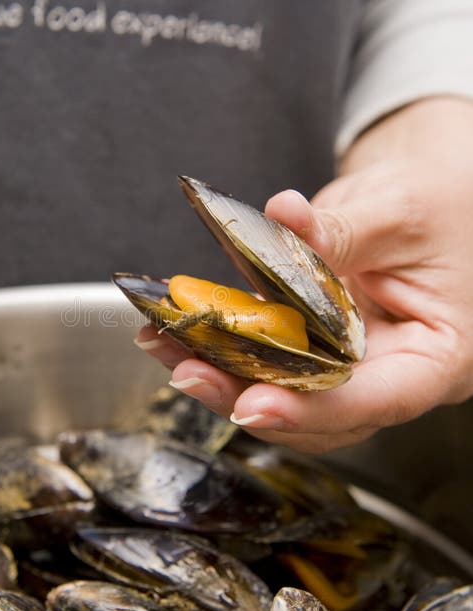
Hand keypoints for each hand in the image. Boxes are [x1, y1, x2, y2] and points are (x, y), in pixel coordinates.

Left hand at [136, 97, 472, 452]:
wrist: (437, 199)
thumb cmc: (445, 206)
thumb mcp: (403, 211)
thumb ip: (344, 228)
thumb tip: (284, 219)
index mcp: (436, 357)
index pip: (378, 399)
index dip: (313, 409)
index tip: (254, 404)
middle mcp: (391, 374)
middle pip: (319, 412)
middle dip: (247, 396)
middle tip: (188, 372)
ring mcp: (351, 365)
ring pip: (285, 393)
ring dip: (222, 375)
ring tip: (166, 345)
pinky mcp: (317, 345)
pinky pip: (269, 357)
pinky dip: (224, 345)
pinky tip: (180, 328)